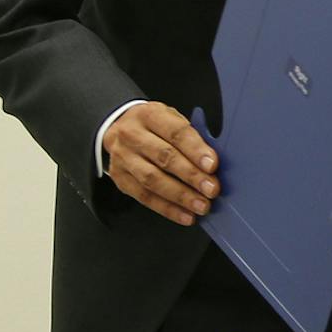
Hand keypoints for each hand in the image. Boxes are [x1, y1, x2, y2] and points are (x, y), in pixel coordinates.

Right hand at [103, 102, 218, 225]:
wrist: (117, 127)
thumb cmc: (155, 125)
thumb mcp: (171, 118)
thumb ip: (191, 136)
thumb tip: (214, 162)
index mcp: (150, 115)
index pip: (176, 133)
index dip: (195, 150)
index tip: (213, 165)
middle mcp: (132, 135)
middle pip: (164, 157)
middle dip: (191, 176)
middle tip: (212, 189)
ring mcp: (123, 158)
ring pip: (152, 180)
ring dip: (180, 196)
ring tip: (201, 206)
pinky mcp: (119, 178)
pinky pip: (143, 197)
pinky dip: (167, 209)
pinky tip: (186, 216)